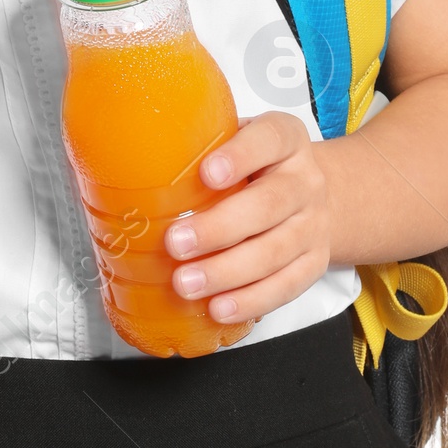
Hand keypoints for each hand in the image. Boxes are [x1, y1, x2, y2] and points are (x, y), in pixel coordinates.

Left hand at [161, 113, 330, 323]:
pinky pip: (287, 286)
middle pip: (269, 204)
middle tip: (175, 244)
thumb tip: (132, 160)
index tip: (207, 173)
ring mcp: (314, 224)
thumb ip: (201, 145)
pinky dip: (252, 300)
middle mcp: (305, 181)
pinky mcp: (315, 262)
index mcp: (285, 140)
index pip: (269, 139)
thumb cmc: (256, 166)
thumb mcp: (235, 141)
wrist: (308, 194)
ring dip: (227, 272)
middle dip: (219, 228)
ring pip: (275, 251)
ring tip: (185, 283)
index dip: (240, 156)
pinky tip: (220, 307)